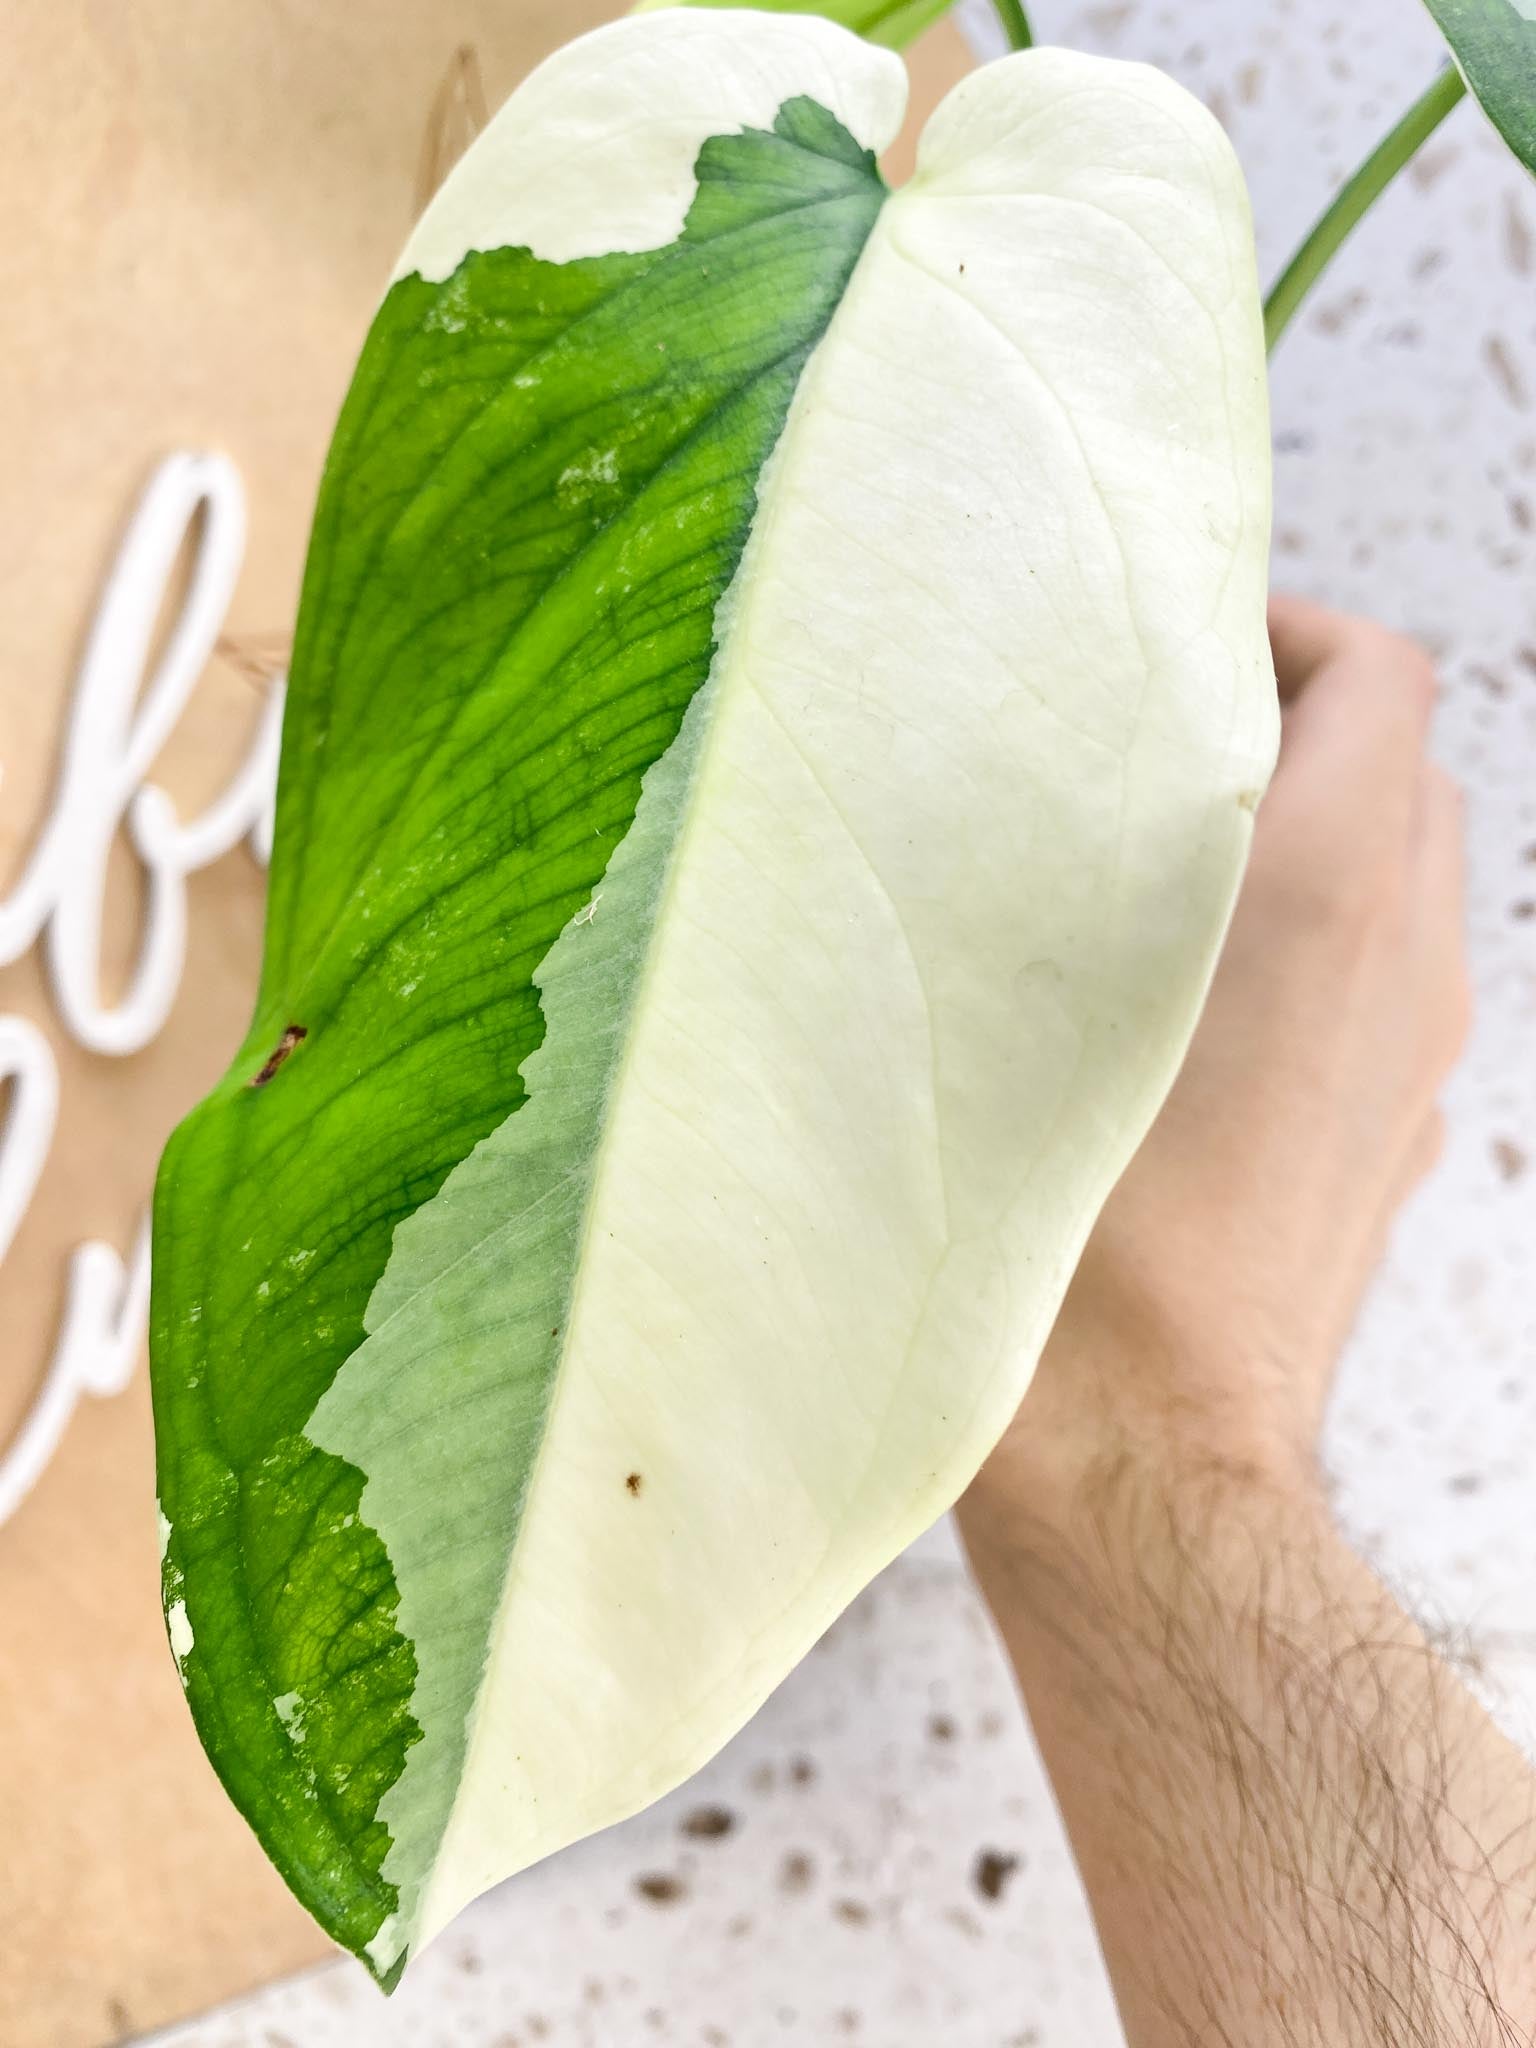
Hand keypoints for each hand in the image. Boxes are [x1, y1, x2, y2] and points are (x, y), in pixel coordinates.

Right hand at [966, 594, 1468, 1532]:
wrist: (1144, 1463)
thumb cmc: (1062, 1246)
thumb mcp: (1018, 1016)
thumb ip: (1040, 865)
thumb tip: (1019, 781)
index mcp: (1329, 895)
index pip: (1377, 676)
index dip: (1283, 628)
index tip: (1174, 652)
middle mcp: (1403, 962)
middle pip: (1400, 767)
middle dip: (1291, 725)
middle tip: (1144, 750)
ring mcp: (1411, 1060)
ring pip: (1401, 878)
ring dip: (1307, 835)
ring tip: (1158, 872)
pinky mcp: (1390, 1139)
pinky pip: (1383, 984)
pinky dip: (1319, 944)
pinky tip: (1190, 1004)